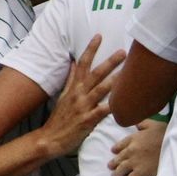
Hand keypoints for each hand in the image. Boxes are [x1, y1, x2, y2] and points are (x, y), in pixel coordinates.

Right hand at [42, 34, 125, 152]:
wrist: (49, 139)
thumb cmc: (60, 118)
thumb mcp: (63, 95)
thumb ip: (71, 78)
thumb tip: (74, 61)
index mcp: (74, 87)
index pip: (82, 63)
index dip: (90, 49)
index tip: (99, 36)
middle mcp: (79, 94)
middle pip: (95, 74)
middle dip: (109, 62)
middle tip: (123, 51)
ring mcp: (83, 107)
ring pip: (101, 90)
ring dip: (114, 80)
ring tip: (127, 72)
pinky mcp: (87, 121)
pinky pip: (102, 112)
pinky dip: (112, 107)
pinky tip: (122, 103)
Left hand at [108, 119, 166, 175]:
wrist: (172, 147)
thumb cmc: (165, 134)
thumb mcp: (153, 124)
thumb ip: (143, 124)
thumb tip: (137, 126)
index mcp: (133, 138)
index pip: (120, 145)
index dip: (116, 149)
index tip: (114, 152)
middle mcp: (131, 151)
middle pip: (118, 158)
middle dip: (114, 163)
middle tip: (110, 166)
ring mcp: (134, 162)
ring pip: (121, 170)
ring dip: (117, 174)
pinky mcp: (140, 172)